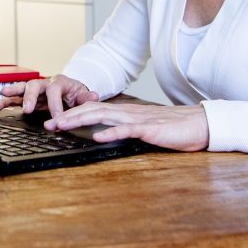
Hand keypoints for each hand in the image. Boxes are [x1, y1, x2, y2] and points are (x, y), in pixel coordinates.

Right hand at [0, 74, 98, 116]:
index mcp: (59, 82)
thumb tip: (93, 96)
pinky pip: (14, 98)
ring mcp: (34, 90)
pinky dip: (5, 101)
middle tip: (28, 109)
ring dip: (11, 93)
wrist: (70, 91)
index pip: (55, 91)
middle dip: (30, 97)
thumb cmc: (75, 94)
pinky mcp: (27, 97)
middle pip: (34, 85)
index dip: (55, 106)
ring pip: (21, 88)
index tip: (56, 119)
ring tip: (1, 97)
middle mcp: (44, 83)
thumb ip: (86, 97)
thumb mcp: (83, 96)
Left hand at [44, 102, 209, 151]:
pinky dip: (111, 133)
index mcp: (125, 112)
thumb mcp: (144, 127)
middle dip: (68, 116)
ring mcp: (137, 119)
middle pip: (91, 110)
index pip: (93, 109)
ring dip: (80, 121)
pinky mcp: (149, 129)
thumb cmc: (173, 128)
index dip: (73, 114)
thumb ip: (126, 128)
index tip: (55, 121)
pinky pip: (126, 129)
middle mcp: (127, 112)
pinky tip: (98, 137)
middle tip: (49, 124)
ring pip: (102, 116)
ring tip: (63, 126)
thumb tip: (107, 134)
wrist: (199, 124)